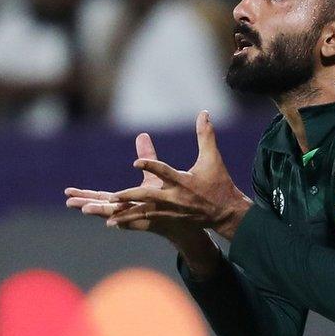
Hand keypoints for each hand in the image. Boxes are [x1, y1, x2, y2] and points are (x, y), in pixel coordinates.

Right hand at [64, 132, 197, 242]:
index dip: (85, 194)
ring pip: (114, 215)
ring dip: (99, 212)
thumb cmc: (171, 197)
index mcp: (126, 199)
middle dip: (85, 203)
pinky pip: (133, 222)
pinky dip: (121, 221)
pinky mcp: (148, 222)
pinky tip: (110, 223)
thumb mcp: (154, 175)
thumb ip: (147, 156)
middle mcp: (128, 209)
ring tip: (84, 210)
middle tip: (68, 201)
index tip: (68, 192)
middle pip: (102, 206)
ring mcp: (137, 217)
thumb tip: (142, 134)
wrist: (192, 214)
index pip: (102, 196)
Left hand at [107, 111, 251, 239]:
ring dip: (126, 213)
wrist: (226, 213)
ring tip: (108, 216)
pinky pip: (145, 220)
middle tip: (113, 196)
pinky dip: (130, 221)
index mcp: (184, 181)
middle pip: (149, 196)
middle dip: (130, 196)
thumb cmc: (218, 183)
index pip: (165, 172)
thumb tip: (204, 113)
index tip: (135, 161)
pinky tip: (114, 222)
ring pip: (144, 211)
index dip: (151, 166)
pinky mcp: (169, 218)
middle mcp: (175, 197)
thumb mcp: (213, 158)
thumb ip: (205, 135)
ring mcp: (171, 210)